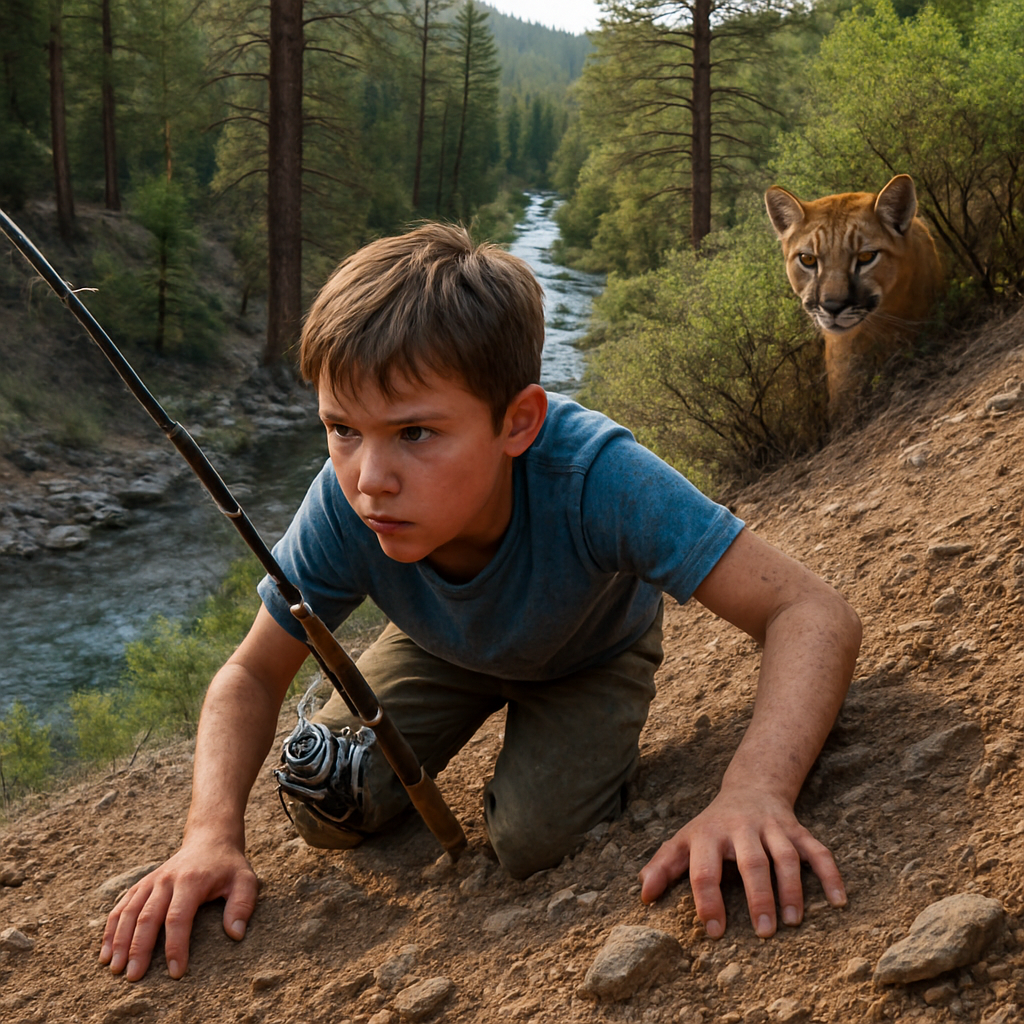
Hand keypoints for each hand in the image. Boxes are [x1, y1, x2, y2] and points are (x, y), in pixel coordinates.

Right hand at [98, 834, 257, 980]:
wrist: (210, 840)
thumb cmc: (228, 866)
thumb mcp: (245, 879)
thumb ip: (243, 904)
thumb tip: (236, 934)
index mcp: (192, 880)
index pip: (179, 917)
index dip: (176, 946)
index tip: (176, 972)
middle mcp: (167, 880)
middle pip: (148, 916)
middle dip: (139, 948)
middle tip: (134, 977)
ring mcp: (152, 881)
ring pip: (129, 912)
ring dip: (120, 941)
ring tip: (115, 968)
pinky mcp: (142, 884)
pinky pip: (122, 906)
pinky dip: (111, 929)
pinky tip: (105, 952)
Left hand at [637, 786, 845, 938]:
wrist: (750, 787)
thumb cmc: (712, 825)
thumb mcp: (684, 839)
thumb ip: (663, 865)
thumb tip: (644, 894)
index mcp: (709, 834)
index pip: (705, 869)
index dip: (707, 900)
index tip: (714, 932)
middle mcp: (742, 828)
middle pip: (751, 862)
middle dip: (758, 896)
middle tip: (764, 931)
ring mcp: (773, 828)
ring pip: (785, 856)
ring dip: (792, 888)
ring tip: (792, 921)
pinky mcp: (798, 830)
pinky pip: (817, 851)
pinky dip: (830, 874)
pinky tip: (838, 901)